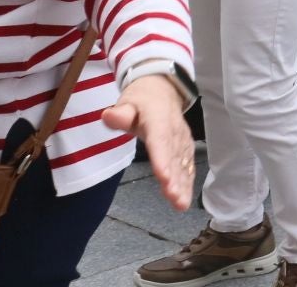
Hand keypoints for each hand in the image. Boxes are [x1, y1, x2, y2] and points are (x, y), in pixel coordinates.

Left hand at [102, 74, 193, 209]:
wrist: (163, 92)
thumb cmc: (142, 100)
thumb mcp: (128, 101)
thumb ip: (120, 112)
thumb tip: (109, 116)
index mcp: (159, 120)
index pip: (160, 140)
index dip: (162, 158)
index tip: (163, 176)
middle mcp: (174, 132)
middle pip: (173, 157)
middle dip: (175, 179)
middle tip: (174, 197)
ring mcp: (181, 141)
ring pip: (182, 164)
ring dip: (182, 185)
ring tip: (180, 204)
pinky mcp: (184, 149)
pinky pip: (186, 166)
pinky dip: (187, 183)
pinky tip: (183, 199)